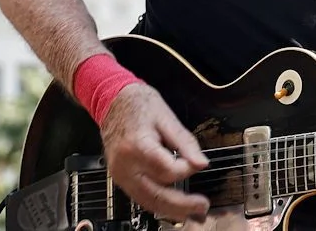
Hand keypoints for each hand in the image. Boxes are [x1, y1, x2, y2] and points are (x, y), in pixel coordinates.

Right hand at [100, 83, 209, 221]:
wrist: (113, 101)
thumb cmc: (139, 105)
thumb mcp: (167, 117)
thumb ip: (185, 142)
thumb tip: (201, 162)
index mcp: (137, 147)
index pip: (167, 170)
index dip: (186, 169)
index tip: (197, 162)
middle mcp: (125, 166)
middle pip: (154, 195)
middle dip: (181, 205)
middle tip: (202, 207)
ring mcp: (120, 175)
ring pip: (146, 201)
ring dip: (170, 211)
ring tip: (192, 214)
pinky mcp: (120, 178)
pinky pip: (139, 196)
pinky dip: (157, 204)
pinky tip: (172, 207)